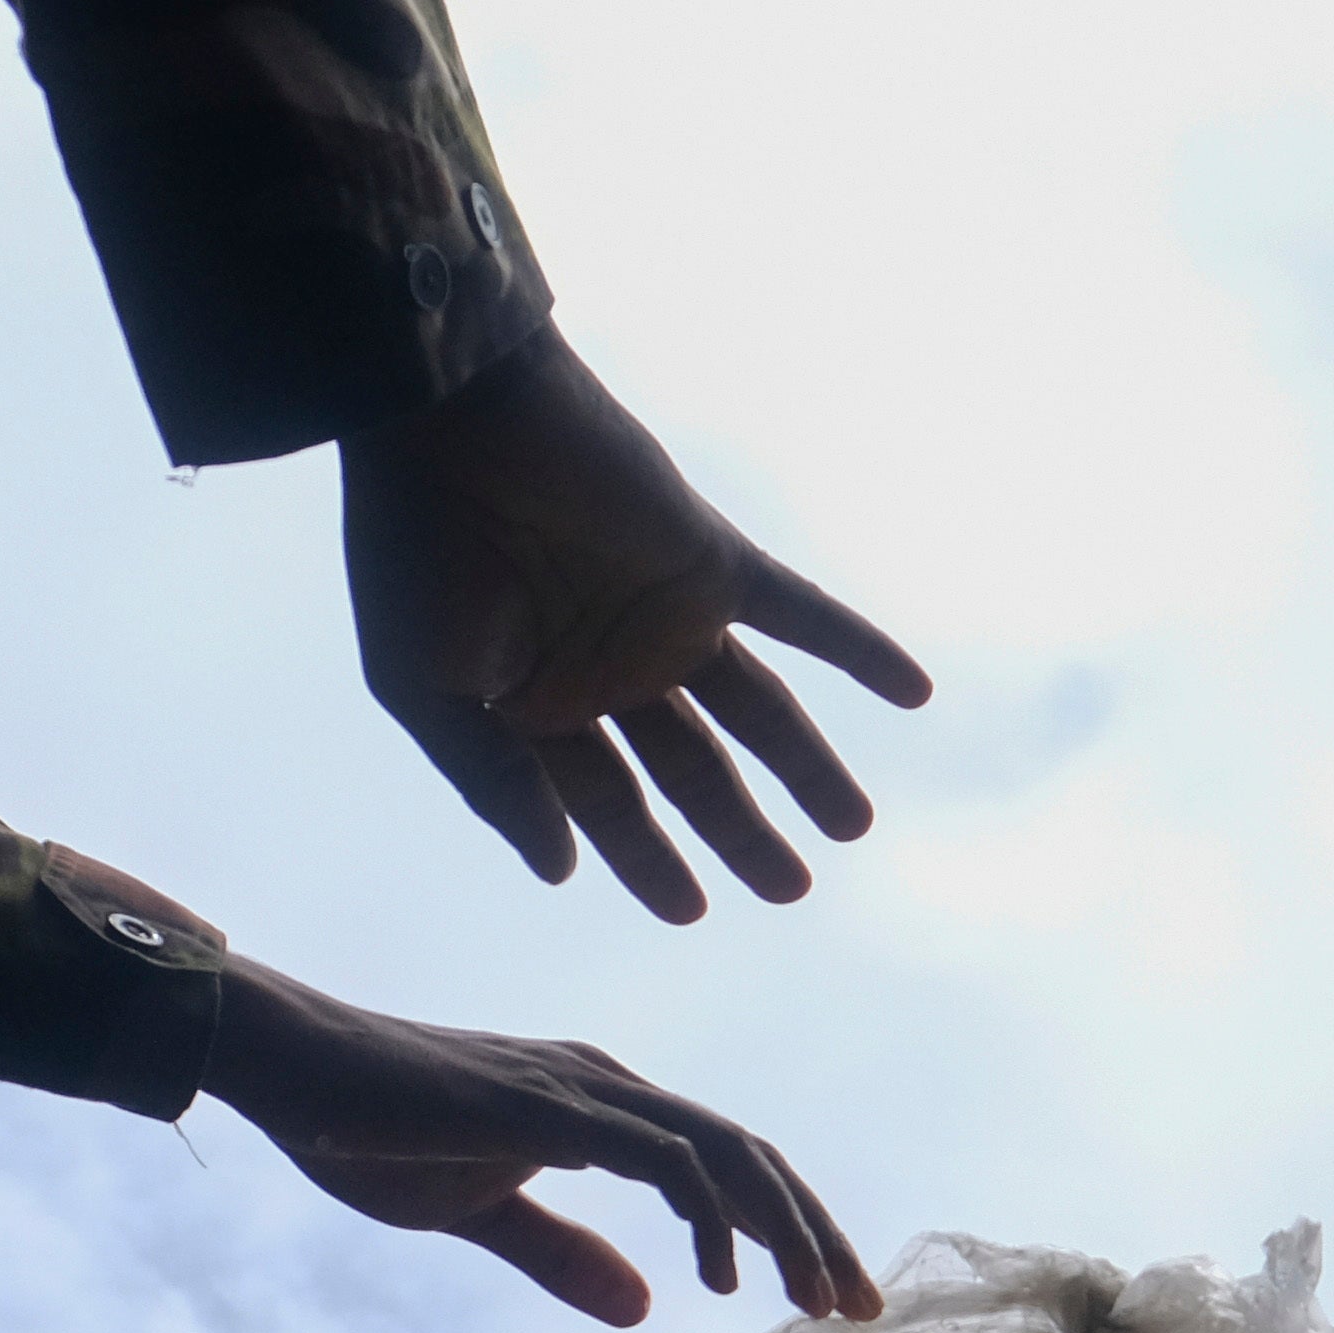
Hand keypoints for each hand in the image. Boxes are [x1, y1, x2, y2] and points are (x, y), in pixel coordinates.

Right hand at [200, 948, 877, 1328]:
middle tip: (862, 1310)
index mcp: (605, 1111)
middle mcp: (612, 1087)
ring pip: (726, 1153)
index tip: (828, 1301)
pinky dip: (708, 1211)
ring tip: (814, 1299)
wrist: (292, 1068)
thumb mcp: (484, 1212)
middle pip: (753, 1157)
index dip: (789, 1230)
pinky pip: (660, 1155)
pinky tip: (721, 1272)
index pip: (729, 1166)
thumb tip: (643, 1308)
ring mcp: (585, 1088)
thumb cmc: (373, 1129)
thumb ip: (562, 1255)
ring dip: (784, 1228)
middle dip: (816, 1234)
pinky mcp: (549, 1104)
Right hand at [339, 321, 932, 919]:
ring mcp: (669, 615)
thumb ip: (495, 783)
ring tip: (853, 828)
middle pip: (697, 768)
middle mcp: (613, 666)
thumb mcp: (430, 690)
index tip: (689, 912)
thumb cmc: (417, 549)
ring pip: (758, 710)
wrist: (453, 419)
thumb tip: (561, 870)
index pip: (610, 800)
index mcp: (541, 703)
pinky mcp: (714, 564)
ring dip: (808, 766)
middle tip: (791, 891)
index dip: (648, 859)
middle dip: (742, 831)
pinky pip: (805, 616)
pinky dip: (860, 650)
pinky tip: (916, 693)